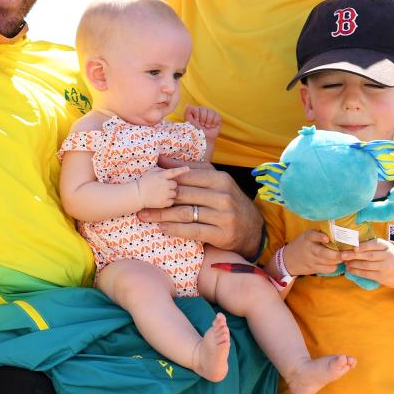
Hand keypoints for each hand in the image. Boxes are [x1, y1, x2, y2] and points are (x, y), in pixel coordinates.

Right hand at [136, 166, 187, 208]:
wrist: (138, 195)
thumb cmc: (145, 182)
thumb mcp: (151, 172)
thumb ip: (162, 169)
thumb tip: (171, 170)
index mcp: (161, 176)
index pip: (173, 172)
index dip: (181, 170)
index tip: (188, 169)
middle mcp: (164, 184)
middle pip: (175, 184)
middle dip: (171, 185)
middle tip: (163, 186)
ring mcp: (165, 194)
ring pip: (175, 193)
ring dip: (170, 193)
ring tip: (161, 193)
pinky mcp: (164, 202)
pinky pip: (172, 201)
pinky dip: (168, 200)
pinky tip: (161, 198)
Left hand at [138, 159, 262, 256]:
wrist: (253, 229)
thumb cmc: (228, 200)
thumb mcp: (215, 180)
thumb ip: (190, 169)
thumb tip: (161, 158)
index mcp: (220, 178)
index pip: (187, 177)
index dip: (165, 180)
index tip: (147, 183)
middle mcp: (223, 196)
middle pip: (183, 195)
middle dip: (159, 199)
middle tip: (140, 202)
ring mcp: (224, 216)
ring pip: (185, 214)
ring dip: (162, 215)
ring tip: (145, 216)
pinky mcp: (222, 235)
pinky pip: (193, 231)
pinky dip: (175, 229)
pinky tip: (162, 228)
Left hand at [183, 105, 220, 143]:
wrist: (204, 139)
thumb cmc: (195, 131)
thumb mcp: (189, 122)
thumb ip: (187, 113)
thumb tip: (188, 104)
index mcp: (197, 111)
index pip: (197, 108)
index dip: (197, 115)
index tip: (196, 121)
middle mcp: (204, 111)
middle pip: (204, 109)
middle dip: (203, 118)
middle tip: (202, 125)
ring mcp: (211, 114)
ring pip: (211, 111)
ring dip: (209, 120)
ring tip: (207, 126)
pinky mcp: (217, 118)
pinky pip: (217, 116)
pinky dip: (214, 121)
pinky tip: (212, 126)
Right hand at [281, 230, 344, 275]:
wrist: (288, 260)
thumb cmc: (301, 244)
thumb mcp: (307, 236)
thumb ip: (319, 234)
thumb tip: (337, 232)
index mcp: (307, 238)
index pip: (313, 235)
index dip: (320, 236)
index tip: (327, 238)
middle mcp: (310, 249)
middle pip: (325, 253)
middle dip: (338, 255)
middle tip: (348, 254)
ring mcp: (312, 260)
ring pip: (329, 262)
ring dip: (338, 260)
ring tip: (344, 257)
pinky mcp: (314, 269)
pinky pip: (327, 269)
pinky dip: (334, 266)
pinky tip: (336, 263)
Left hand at [340, 238, 393, 289]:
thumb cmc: (392, 258)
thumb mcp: (387, 249)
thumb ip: (374, 246)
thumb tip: (354, 244)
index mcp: (387, 246)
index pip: (373, 244)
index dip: (362, 246)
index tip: (352, 247)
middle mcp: (387, 256)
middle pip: (368, 255)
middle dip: (354, 255)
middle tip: (343, 255)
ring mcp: (385, 267)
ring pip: (366, 265)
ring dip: (354, 264)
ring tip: (345, 263)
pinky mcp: (382, 277)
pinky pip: (367, 274)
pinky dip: (357, 272)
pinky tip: (350, 270)